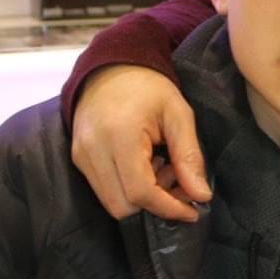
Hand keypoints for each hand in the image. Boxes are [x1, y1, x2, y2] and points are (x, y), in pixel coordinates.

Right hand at [69, 64, 211, 221]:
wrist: (110, 68)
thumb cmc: (150, 88)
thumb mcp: (178, 114)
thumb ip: (189, 156)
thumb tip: (201, 196)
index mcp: (120, 136)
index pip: (140, 192)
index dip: (168, 207)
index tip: (194, 210)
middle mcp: (93, 151)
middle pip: (123, 206)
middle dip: (156, 205)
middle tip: (179, 183)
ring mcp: (81, 156)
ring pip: (111, 202)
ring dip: (142, 198)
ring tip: (163, 169)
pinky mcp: (78, 159)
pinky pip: (103, 189)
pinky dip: (128, 189)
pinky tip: (146, 165)